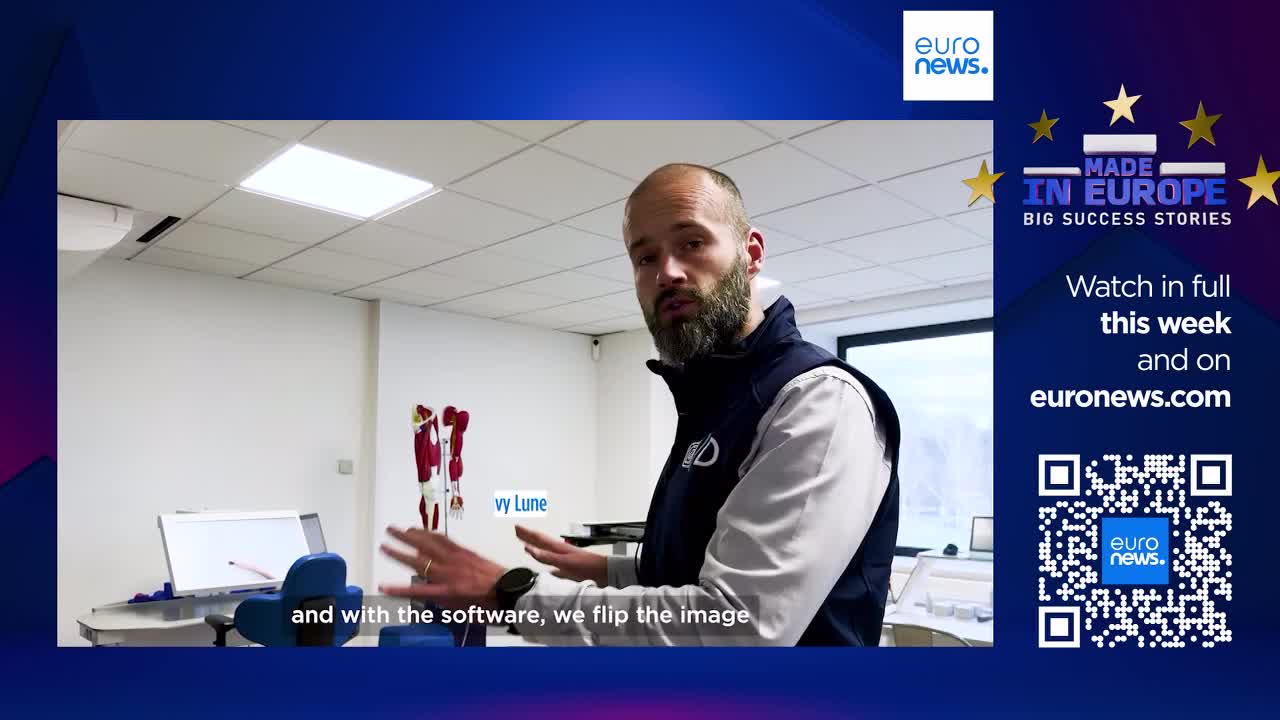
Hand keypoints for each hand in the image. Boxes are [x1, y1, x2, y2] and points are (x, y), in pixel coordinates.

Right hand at [379, 526, 505, 609]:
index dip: (398, 589)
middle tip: (384, 540)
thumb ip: (442, 600)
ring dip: (413, 535)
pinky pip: (444, 539)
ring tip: (399, 529)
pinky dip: (431, 534)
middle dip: (398, 549)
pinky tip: (424, 530)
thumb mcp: (461, 610)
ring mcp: (456, 558)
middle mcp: (449, 571)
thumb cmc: (487, 604)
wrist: (509, 590)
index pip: (416, 590)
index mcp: (447, 590)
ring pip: (430, 543)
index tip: (382, 587)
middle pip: (418, 558)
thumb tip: (428, 594)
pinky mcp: (464, 551)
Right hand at [515, 524, 606, 585]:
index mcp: (557, 547)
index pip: (538, 538)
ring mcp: (562, 554)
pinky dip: (543, 554)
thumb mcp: (564, 562)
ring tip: (526, 540)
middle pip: (540, 539)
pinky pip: (550, 556)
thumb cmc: (586, 565)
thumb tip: (530, 550)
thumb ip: (547, 557)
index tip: (516, 527)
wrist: (602, 571)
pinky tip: (543, 557)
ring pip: (544, 546)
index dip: (526, 533)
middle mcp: (558, 549)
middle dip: (528, 535)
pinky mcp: (566, 562)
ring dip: (534, 543)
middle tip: (517, 529)